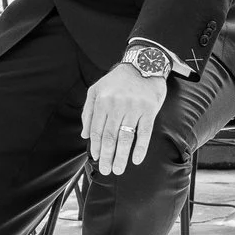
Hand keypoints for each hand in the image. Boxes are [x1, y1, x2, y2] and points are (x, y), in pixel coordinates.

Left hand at [81, 61, 167, 175]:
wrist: (143, 64)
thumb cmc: (117, 80)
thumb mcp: (96, 90)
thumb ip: (88, 111)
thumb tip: (84, 135)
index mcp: (102, 101)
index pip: (97, 129)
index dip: (96, 146)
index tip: (96, 158)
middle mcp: (117, 105)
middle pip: (110, 137)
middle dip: (107, 156)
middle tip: (106, 171)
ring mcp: (134, 108)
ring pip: (126, 137)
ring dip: (121, 156)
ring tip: (119, 170)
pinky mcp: (149, 110)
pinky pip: (145, 133)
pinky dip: (140, 148)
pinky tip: (136, 159)